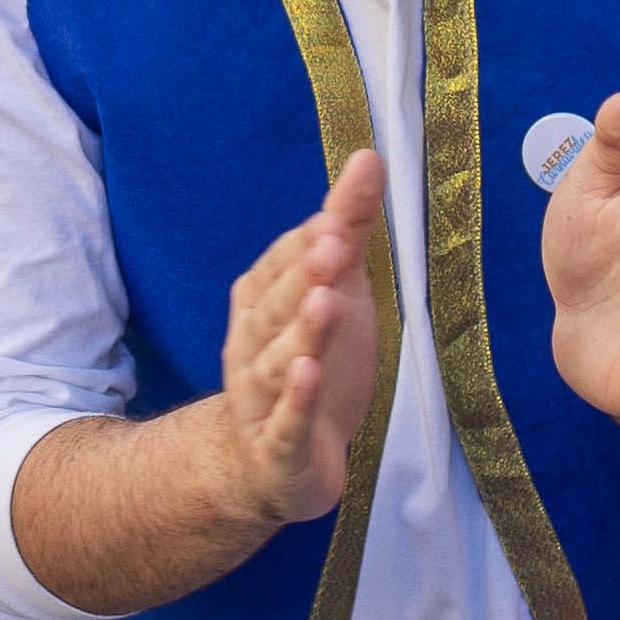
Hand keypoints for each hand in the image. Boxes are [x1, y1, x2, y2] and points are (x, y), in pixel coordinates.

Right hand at [199, 151, 378, 528]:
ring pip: (279, 363)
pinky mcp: (278, 448)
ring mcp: (261, 399)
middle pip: (277, 309)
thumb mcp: (337, 289)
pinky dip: (296, 401)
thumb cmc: (310, 364)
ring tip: (325, 303)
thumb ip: (347, 227)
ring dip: (301, 333)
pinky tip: (308, 375)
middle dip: (302, 279)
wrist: (272, 463)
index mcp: (260, 304)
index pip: (282, 265)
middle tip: (333, 248)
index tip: (335, 220)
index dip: (307, 245)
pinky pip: (285, 423)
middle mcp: (251, 346)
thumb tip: (368, 155)